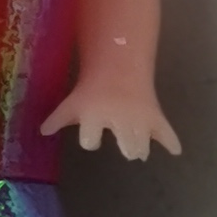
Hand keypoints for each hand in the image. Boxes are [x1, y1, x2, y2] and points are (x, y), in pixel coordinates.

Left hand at [40, 80, 182, 160]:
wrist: (120, 65)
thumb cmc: (92, 87)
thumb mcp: (73, 102)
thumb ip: (59, 118)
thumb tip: (42, 132)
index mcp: (96, 116)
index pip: (90, 141)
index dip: (90, 139)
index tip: (92, 138)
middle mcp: (120, 120)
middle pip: (127, 147)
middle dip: (126, 148)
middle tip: (124, 145)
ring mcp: (140, 119)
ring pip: (143, 144)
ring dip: (140, 147)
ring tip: (138, 148)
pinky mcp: (155, 117)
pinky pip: (165, 132)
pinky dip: (170, 142)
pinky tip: (174, 151)